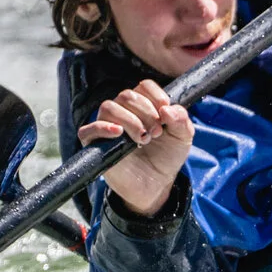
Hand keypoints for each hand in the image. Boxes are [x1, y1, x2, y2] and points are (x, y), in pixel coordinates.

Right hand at [77, 81, 192, 218]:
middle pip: (127, 95)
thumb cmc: (166, 158)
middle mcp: (123, 111)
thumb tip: (168, 109)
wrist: (157, 185)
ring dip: (129, 120)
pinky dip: (101, 128)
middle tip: (157, 132)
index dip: (155, 95)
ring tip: (143, 138)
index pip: (144, 86)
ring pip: (109, 107)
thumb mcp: (183, 138)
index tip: (165, 111)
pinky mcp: (96, 145)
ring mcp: (108, 127)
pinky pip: (88, 130)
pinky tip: (118, 133)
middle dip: (146, 112)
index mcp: (143, 105)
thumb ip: (182, 120)